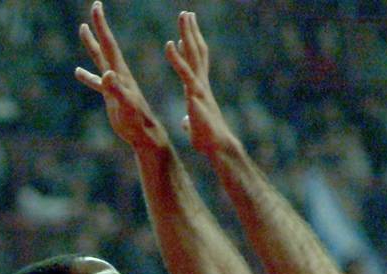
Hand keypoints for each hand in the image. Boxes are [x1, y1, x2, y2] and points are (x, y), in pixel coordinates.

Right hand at [75, 1, 167, 150]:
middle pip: (105, 46)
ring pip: (100, 60)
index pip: (110, 44)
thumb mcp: (126, 105)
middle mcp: (118, 75)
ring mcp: (114, 85)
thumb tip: (107, 74)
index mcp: (121, 73)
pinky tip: (78, 72)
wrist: (144, 135)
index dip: (102, 25)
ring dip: (92, 45)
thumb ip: (116, 89)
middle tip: (94, 7)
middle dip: (99, 27)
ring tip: (82, 29)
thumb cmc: (137, 122)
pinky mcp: (112, 97)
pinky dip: (88, 76)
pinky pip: (97, 83)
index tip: (97, 5)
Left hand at [166, 12, 234, 154]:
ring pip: (194, 55)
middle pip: (197, 52)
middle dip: (192, 32)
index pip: (195, 65)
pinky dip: (177, 58)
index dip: (190, 49)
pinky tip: (169, 44)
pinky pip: (185, 73)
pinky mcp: (195, 95)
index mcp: (199, 90)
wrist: (218, 147)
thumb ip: (190, 120)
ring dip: (188, 34)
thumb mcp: (194, 127)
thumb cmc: (208, 140)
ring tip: (184, 14)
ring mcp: (199, 87)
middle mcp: (201, 84)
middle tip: (187, 13)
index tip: (184, 35)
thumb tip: (185, 122)